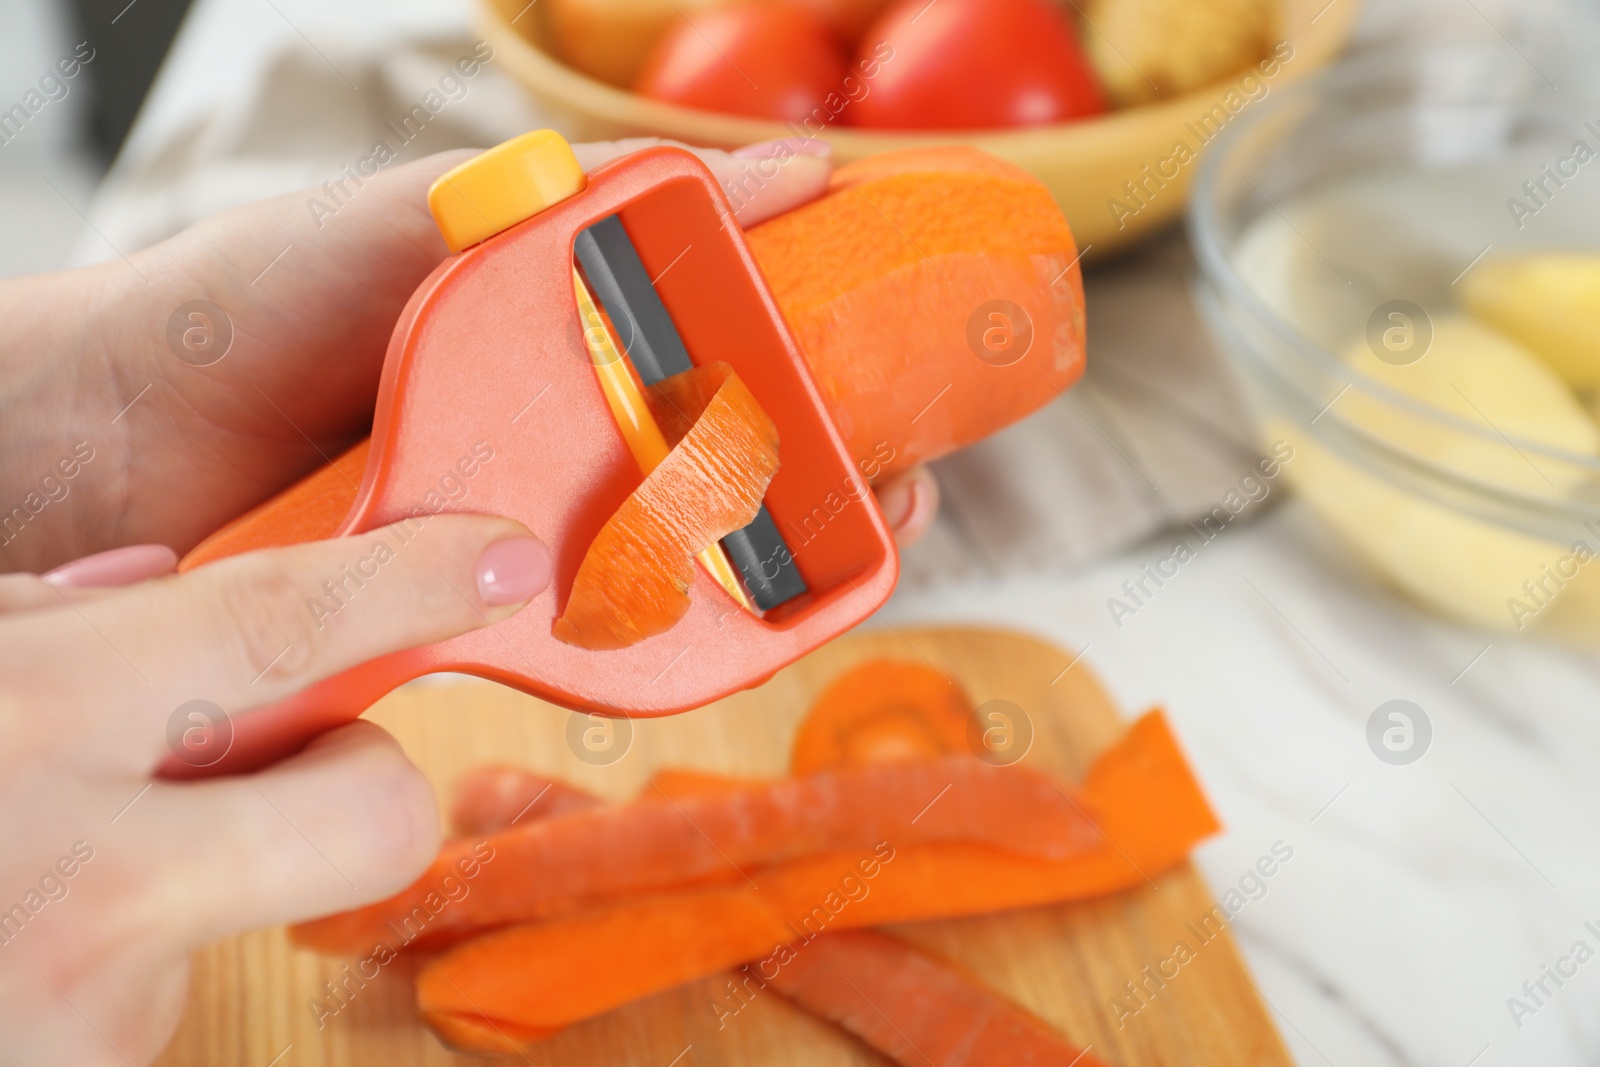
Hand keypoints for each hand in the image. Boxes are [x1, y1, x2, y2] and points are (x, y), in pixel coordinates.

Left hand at [0, 136, 936, 574]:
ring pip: (684, 539)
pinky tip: (729, 619)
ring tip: (858, 538)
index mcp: (555, 318)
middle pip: (727, 441)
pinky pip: (602, 620)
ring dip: (779, 545)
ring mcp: (524, 511)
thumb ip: (553, 203)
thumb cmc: (244, 306)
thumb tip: (743, 171)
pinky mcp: (485, 599)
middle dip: (833, 452)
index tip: (899, 315)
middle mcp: (553, 420)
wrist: (107, 441)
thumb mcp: (403, 223)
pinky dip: (673, 624)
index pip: (720, 310)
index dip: (817, 313)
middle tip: (908, 467)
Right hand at [0, 515, 550, 1063]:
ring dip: (187, 875)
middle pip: (374, 814)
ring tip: (38, 866)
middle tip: (294, 762)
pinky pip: (158, 987)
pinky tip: (14, 938)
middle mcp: (84, 874)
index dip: (413, 583)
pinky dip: (112, 953)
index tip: (507, 558)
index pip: (282, 626)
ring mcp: (90, 1008)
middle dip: (371, 779)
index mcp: (34, 715)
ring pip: (251, 907)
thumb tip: (170, 581)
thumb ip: (61, 626)